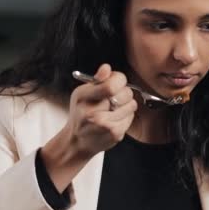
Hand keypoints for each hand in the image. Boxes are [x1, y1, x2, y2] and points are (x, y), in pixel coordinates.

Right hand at [40, 63, 137, 192]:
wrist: (77, 141)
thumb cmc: (81, 114)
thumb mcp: (82, 94)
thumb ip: (97, 80)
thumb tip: (106, 68)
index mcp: (83, 97)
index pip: (111, 85)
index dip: (119, 80)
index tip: (117, 82)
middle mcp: (92, 112)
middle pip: (125, 93)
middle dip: (124, 93)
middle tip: (115, 98)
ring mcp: (104, 124)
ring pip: (132, 105)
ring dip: (127, 105)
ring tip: (115, 109)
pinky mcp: (114, 133)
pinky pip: (131, 117)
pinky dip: (126, 116)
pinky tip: (115, 119)